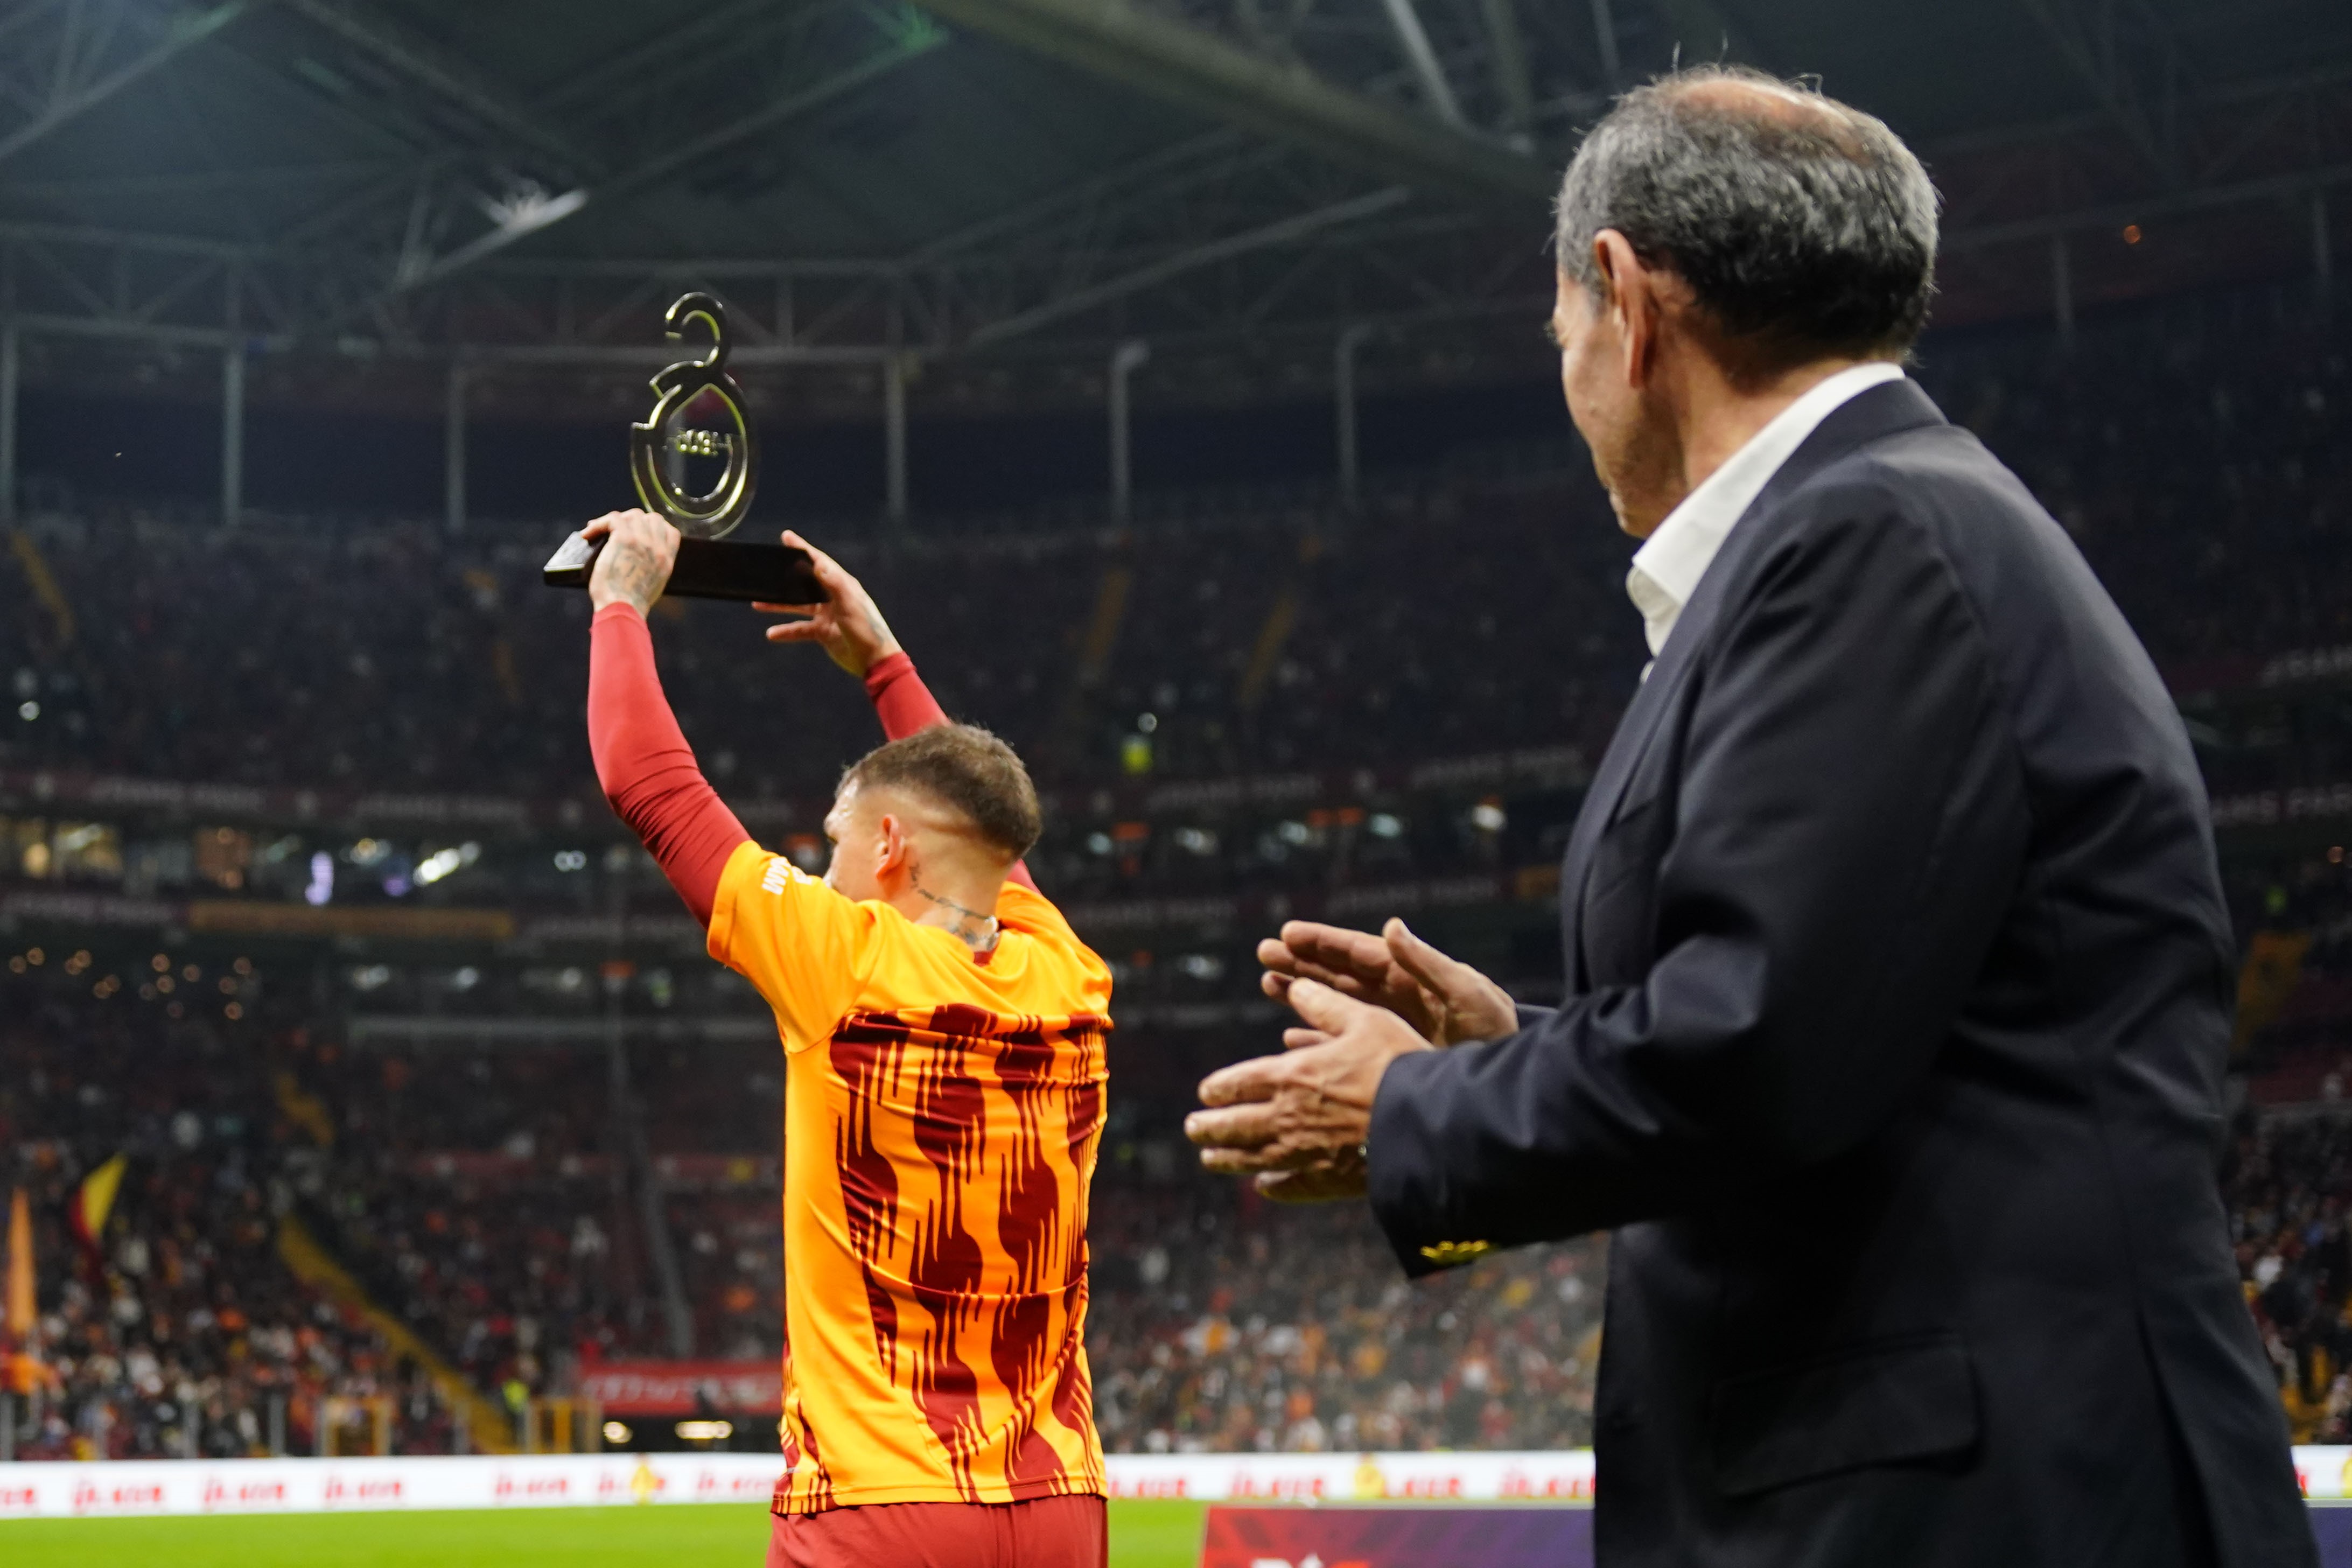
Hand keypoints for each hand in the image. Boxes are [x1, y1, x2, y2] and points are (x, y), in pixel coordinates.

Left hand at [583, 509, 680, 617]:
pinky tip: (588, 534)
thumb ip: (650, 569)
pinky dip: (598, 524)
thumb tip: (635, 560)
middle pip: (652, 519)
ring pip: (632, 515)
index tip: (638, 532)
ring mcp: (643, 542)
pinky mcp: (624, 538)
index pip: (671, 532)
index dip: (654, 527)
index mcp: (667, 561)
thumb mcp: (651, 587)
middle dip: (633, 520)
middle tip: (615, 531)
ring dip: (615, 521)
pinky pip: (613, 519)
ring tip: (598, 531)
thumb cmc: (629, 606)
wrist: (622, 610)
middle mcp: (658, 548)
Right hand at [755, 531, 902, 675]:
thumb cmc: (868, 630)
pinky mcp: (823, 632)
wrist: (874, 661)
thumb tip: (819, 564)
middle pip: (804, 582)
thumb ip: (835, 584)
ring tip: (758, 603)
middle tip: (766, 568)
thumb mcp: (850, 605)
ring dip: (779, 605)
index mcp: (843, 585)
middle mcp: (833, 597)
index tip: (787, 537)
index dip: (803, 549)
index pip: (819, 562)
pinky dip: (786, 631)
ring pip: (798, 606)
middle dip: (785, 577)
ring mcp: (827, 615)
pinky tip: (771, 633)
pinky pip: (800, 630)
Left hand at [1184, 977, 1435, 1201]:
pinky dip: (1274, 1187)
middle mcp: (1288, 1117)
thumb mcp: (1363, 1021)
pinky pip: (1291, 1187)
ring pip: (1254, 1159)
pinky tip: (1264, 1188)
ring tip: (1209, 1159)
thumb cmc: (1397, 1064)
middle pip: (1236, 1125)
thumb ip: (1325, 1006)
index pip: (1241, 1083)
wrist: (1426, 1123)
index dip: (1220, 1088)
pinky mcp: (1327, 1181)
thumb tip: (1296, 985)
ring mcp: (1304, 1154)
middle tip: (1192, 1128)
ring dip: (1228, 1159)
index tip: (1205, 1093)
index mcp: (1292, 1075)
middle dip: (1211, 1127)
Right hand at [1259, 917, 1517, 1046]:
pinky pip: (1344, 1040)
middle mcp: (1394, 995)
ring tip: (1267, 983)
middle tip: (1264, 954)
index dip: (1323, 942)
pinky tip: (1291, 1036)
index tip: (1288, 932)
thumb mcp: (1467, 993)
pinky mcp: (1385, 1052)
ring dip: (1302, 992)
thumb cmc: (1496, 1030)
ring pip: (1335, 1002)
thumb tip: (1392, 925)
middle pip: (1338, 973)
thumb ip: (1428, 962)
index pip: (1359, 952)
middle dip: (1302, 962)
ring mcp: (1388, 1024)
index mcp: (1410, 975)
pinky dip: (1317, 1036)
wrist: (1505, 1079)